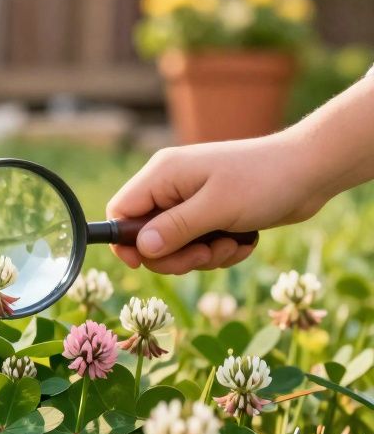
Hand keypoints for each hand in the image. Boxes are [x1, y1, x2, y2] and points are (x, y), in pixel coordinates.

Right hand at [106, 133, 328, 273]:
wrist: (311, 170)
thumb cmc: (264, 181)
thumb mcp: (216, 208)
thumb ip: (174, 229)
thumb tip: (140, 249)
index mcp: (163, 175)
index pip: (120, 212)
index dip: (125, 241)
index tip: (142, 263)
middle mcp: (171, 187)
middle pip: (147, 237)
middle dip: (176, 255)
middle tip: (204, 255)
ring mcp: (191, 200)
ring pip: (175, 246)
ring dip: (202, 256)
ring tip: (230, 245)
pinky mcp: (211, 213)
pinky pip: (199, 245)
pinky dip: (219, 251)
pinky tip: (241, 242)